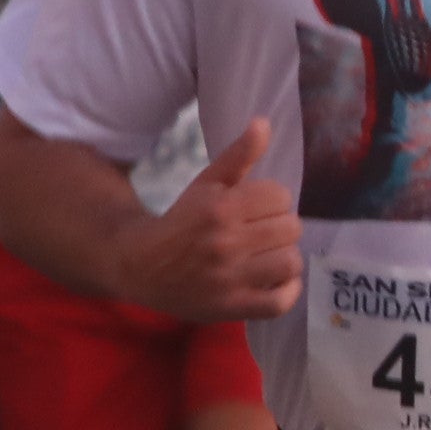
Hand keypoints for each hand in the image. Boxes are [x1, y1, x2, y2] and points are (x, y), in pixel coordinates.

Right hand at [119, 123, 301, 321]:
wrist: (140, 265)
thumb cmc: (180, 221)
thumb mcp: (205, 184)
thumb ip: (238, 156)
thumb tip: (263, 122)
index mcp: (221, 208)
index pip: (280, 196)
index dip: (273, 201)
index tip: (259, 208)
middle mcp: (226, 243)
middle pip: (291, 228)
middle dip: (279, 227)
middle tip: (262, 233)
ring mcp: (230, 278)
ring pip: (291, 262)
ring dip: (284, 257)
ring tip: (268, 256)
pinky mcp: (232, 307)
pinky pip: (281, 301)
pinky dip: (287, 291)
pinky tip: (275, 280)